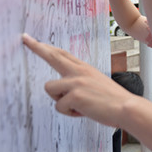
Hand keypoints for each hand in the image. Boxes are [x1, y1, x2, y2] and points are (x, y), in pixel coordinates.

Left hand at [22, 33, 136, 127]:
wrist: (126, 108)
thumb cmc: (113, 101)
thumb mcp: (96, 84)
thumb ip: (80, 83)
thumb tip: (65, 93)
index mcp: (84, 68)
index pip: (62, 54)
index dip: (47, 47)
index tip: (33, 40)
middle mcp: (79, 71)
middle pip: (53, 56)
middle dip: (37, 47)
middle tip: (25, 38)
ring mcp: (76, 82)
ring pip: (49, 88)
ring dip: (59, 100)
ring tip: (77, 105)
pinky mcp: (74, 95)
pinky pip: (59, 106)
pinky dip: (70, 113)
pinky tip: (84, 112)